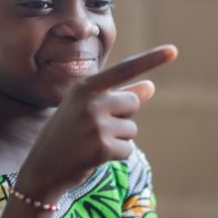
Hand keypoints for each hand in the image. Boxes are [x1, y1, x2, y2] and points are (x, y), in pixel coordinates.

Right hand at [19, 44, 177, 199]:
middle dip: (122, 118)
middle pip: (132, 104)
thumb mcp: (88, 109)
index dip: (151, 60)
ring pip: (131, 129)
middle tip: (94, 129)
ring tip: (90, 143)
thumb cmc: (67, 134)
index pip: (125, 69)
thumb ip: (119, 97)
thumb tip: (151, 86)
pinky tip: (93, 157)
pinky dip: (115, 156)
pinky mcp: (102, 147)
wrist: (43, 167)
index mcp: (86, 87)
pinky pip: (127, 149)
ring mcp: (96, 124)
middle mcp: (91, 101)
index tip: (174, 50)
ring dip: (118, 140)